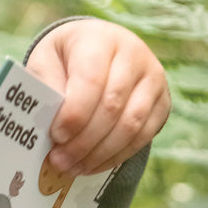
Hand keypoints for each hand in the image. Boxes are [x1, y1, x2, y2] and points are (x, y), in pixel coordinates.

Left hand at [26, 19, 169, 175]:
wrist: (96, 48)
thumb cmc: (65, 59)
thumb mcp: (45, 62)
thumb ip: (46, 88)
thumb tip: (48, 126)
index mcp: (100, 40)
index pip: (92, 80)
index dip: (75, 114)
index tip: (55, 136)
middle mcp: (134, 55)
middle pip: (112, 106)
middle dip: (84, 140)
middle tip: (59, 162)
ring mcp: (153, 79)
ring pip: (131, 125)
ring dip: (100, 153)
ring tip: (72, 168)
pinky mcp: (163, 102)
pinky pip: (143, 135)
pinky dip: (116, 155)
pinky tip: (92, 165)